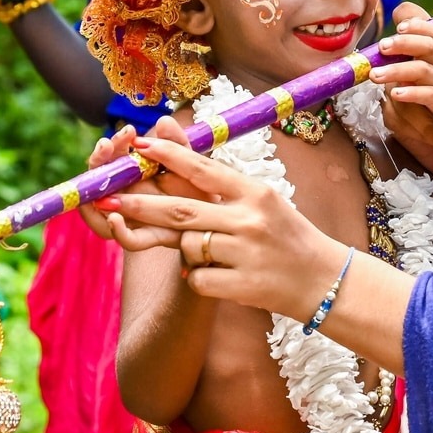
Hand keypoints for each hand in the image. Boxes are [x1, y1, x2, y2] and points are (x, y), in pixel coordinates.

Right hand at [77, 119, 219, 248]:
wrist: (213, 222)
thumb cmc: (199, 187)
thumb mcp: (190, 162)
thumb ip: (177, 144)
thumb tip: (164, 121)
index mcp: (131, 170)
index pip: (114, 153)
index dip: (116, 143)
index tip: (128, 131)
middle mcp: (122, 191)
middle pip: (98, 176)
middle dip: (100, 160)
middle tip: (106, 145)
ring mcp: (126, 216)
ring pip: (98, 207)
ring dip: (96, 193)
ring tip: (103, 179)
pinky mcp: (139, 238)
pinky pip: (122, 238)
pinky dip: (115, 229)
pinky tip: (114, 219)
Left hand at [98, 127, 346, 320]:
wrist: (324, 280)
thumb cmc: (288, 237)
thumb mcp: (264, 202)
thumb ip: (223, 189)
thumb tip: (176, 169)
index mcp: (255, 192)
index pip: (204, 168)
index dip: (169, 157)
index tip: (140, 146)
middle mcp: (250, 219)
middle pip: (181, 210)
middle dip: (140, 204)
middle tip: (108, 199)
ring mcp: (246, 253)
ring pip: (188, 246)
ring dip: (187, 251)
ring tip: (210, 255)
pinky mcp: (242, 286)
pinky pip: (198, 280)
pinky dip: (199, 279)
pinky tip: (219, 278)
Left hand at [372, 2, 432, 176]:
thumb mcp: (431, 88)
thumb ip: (414, 74)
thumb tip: (389, 66)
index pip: (431, 36)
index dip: (417, 27)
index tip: (398, 27)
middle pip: (427, 46)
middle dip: (403, 43)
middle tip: (382, 46)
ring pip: (422, 70)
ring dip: (397, 70)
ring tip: (375, 75)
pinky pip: (430, 95)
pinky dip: (412, 92)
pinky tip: (396, 93)